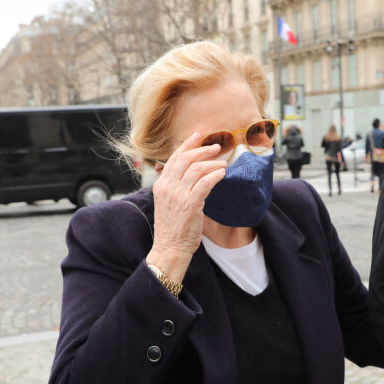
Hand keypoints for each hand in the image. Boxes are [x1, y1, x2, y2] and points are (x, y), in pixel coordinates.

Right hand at [146, 133, 226, 282]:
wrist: (170, 248)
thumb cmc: (172, 228)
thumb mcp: (168, 202)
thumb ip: (176, 187)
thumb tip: (192, 173)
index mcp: (160, 184)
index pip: (174, 158)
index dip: (188, 145)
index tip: (198, 136)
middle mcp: (167, 186)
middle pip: (186, 159)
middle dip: (203, 150)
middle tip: (217, 147)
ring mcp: (178, 195)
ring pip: (197, 169)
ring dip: (213, 163)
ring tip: (223, 163)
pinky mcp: (190, 203)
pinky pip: (205, 182)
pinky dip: (215, 175)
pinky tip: (222, 173)